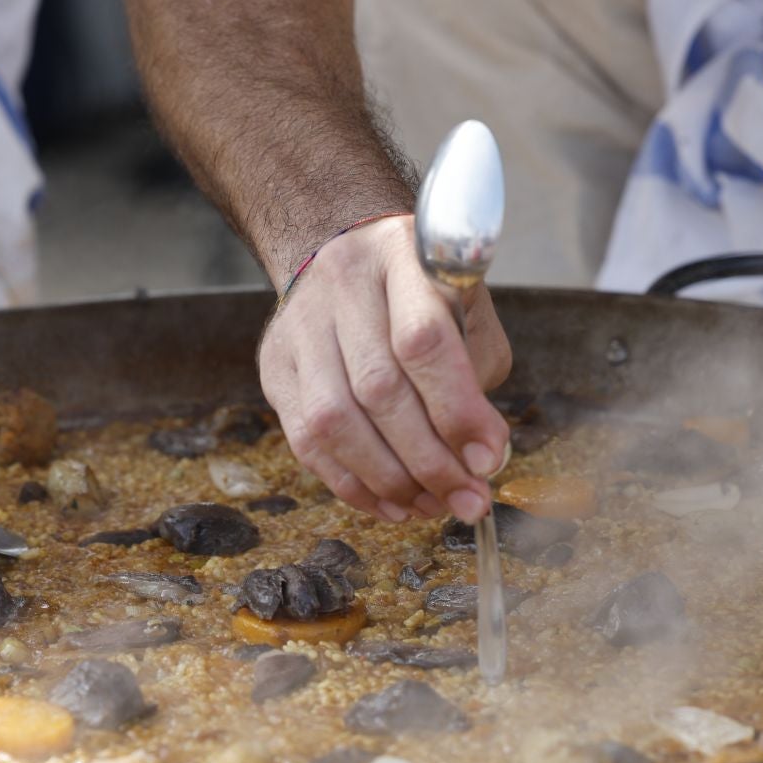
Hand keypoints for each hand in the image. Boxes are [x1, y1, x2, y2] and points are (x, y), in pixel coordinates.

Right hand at [259, 215, 511, 523]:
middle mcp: (341, 283)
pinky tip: (391, 503)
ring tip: (432, 506)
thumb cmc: (422, 295)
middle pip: (377, 388)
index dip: (456, 409)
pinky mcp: (275, 365)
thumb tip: (481, 460)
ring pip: (333, 422)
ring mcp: (299, 325)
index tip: (488, 459)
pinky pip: (305, 441)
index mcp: (401, 256)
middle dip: (429, 460)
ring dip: (389, 480)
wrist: (345, 256)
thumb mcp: (468, 310)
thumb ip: (477, 377)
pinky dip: (352, 484)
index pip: (422, 339)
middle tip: (468, 500)